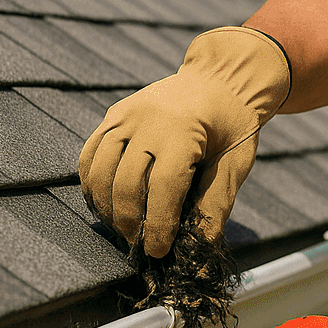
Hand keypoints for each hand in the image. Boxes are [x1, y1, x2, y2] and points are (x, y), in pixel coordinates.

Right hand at [78, 26, 289, 256]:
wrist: (222, 76)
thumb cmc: (234, 123)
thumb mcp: (236, 162)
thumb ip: (216, 204)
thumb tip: (200, 249)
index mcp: (183, 133)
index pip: (162, 189)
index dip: (157, 225)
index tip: (157, 251)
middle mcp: (148, 121)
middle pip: (124, 182)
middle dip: (128, 221)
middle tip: (139, 243)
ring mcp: (126, 115)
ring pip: (100, 170)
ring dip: (105, 206)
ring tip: (121, 226)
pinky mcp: (115, 114)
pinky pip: (91, 153)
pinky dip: (91, 182)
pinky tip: (103, 202)